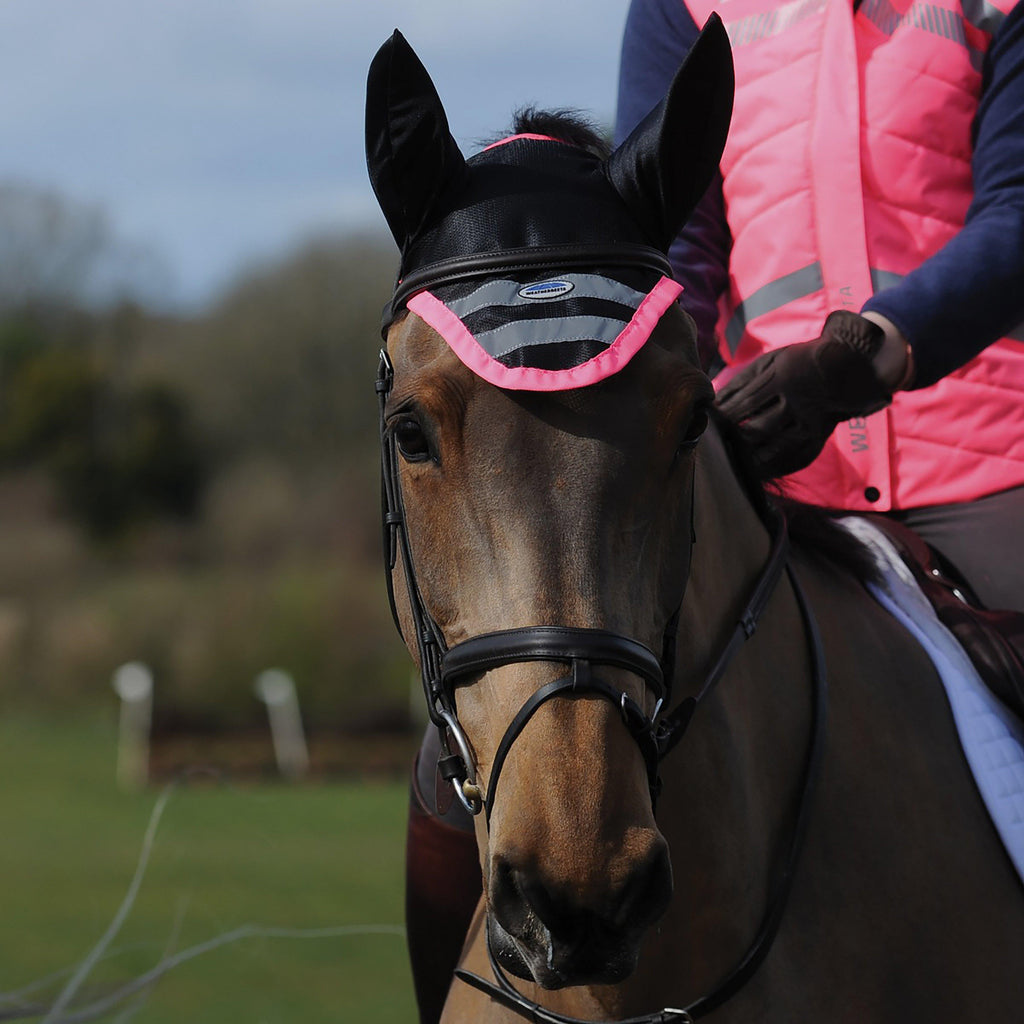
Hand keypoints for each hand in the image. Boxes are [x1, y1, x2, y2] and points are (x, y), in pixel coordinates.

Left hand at [715, 311, 893, 479]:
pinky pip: (793, 461)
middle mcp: (798, 404)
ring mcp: (810, 425)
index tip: (708, 425)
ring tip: (730, 462)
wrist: (845, 369)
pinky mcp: (819, 440)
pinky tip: (755, 470)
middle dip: (734, 440)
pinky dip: (772, 468)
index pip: (746, 404)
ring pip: (775, 449)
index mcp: (783, 379)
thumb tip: (712, 403)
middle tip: (713, 448)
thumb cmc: (797, 364)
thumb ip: (740, 382)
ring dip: (750, 458)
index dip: (725, 417)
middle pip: (759, 429)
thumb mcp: (769, 362)